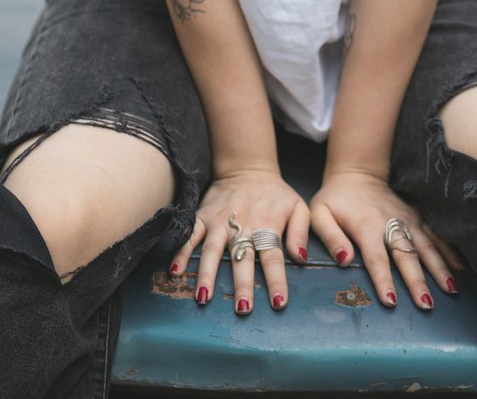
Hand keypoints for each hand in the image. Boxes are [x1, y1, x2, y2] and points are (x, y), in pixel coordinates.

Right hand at [170, 168, 309, 312]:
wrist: (247, 167)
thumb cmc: (275, 193)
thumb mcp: (298, 206)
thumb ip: (300, 233)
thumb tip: (301, 259)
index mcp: (267, 226)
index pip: (273, 257)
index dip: (276, 280)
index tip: (279, 303)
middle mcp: (242, 226)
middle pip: (242, 259)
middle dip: (242, 284)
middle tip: (242, 309)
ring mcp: (220, 222)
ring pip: (212, 251)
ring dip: (207, 275)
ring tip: (203, 298)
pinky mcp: (203, 216)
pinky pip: (190, 236)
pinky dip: (181, 253)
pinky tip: (175, 272)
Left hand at [310, 170, 458, 308]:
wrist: (357, 173)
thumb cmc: (335, 199)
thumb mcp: (320, 214)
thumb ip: (331, 237)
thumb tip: (344, 260)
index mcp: (366, 226)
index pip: (376, 258)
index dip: (384, 279)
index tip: (391, 301)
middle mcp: (391, 223)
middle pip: (406, 255)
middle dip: (417, 281)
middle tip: (426, 305)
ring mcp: (407, 219)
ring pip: (426, 245)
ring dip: (439, 268)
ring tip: (451, 290)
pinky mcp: (416, 216)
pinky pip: (435, 234)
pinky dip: (448, 250)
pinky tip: (460, 268)